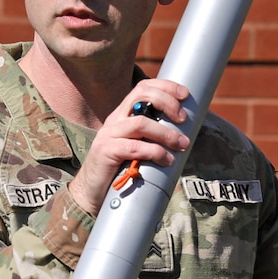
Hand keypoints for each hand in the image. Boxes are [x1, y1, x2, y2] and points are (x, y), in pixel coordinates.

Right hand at [67, 79, 191, 216]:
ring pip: (141, 123)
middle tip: (183, 119)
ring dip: (166, 133)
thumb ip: (153, 137)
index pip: (142, 88)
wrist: (92, 191)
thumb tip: (185, 136)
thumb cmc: (120, 169)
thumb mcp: (138, 146)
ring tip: (181, 144)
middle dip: (167, 103)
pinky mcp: (105, 151)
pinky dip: (155, 152)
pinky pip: (134, 147)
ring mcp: (108, 134)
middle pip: (141, 96)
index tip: (184, 94)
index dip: (165, 86)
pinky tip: (166, 160)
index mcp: (123, 115)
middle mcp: (115, 120)